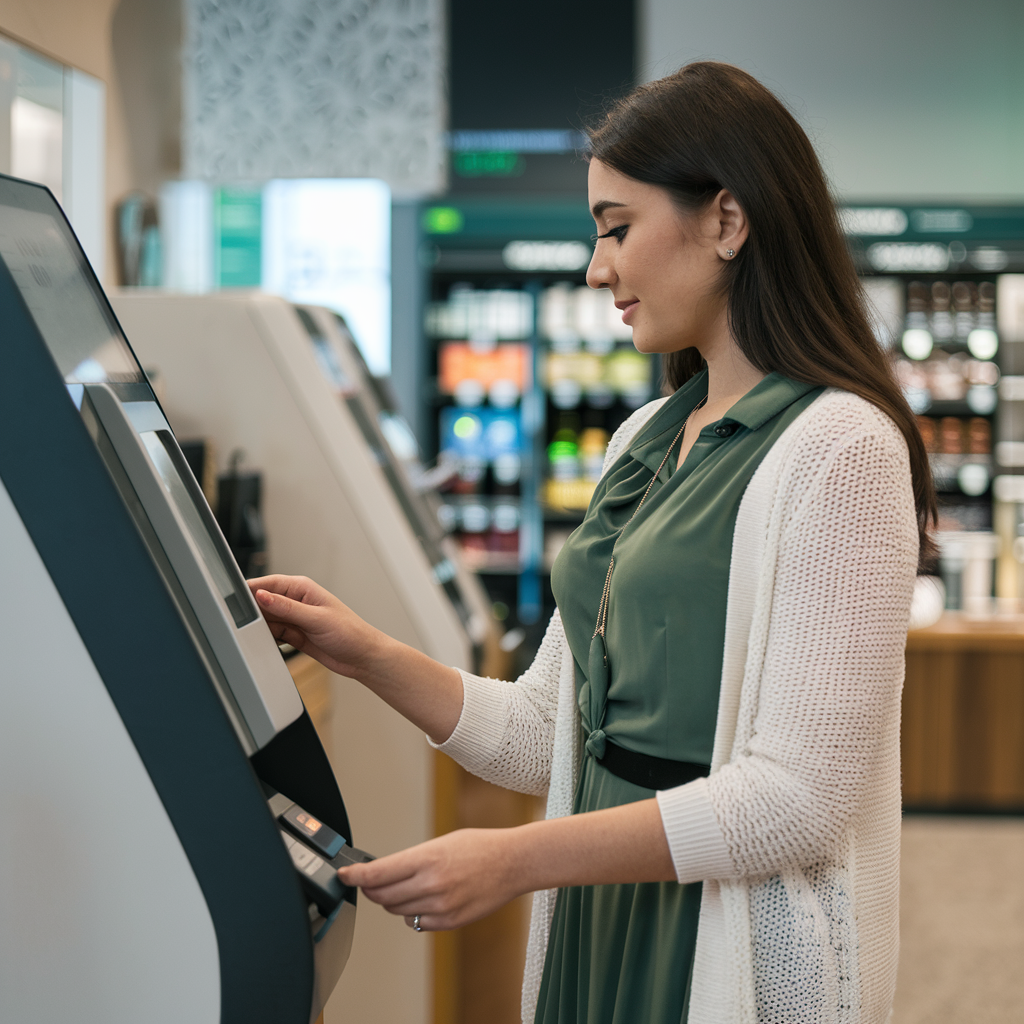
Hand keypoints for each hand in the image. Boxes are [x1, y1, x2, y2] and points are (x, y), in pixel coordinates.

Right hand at [247, 574, 382, 679]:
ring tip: (256, 637)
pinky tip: (266, 645)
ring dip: (259, 628)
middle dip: (252, 613)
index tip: (232, 601)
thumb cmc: (350, 633)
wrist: (362, 657)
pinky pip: (272, 635)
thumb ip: (287, 608)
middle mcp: (295, 601)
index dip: (248, 591)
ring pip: (265, 620)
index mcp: (302, 588)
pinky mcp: (294, 635)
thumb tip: (261, 596)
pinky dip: (267, 640)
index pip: (267, 584)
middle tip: (241, 626)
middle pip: (262, 603)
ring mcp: (294, 619)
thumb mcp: (316, 619)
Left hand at [337, 828, 525, 931]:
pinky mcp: (449, 922)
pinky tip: (422, 900)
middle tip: (369, 881)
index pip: (378, 874)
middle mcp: (432, 884)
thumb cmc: (479, 847)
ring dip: (392, 902)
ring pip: (397, 911)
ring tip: (403, 887)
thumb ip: (411, 859)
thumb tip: (383, 872)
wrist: (512, 863)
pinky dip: (412, 914)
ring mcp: (441, 907)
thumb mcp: (441, 842)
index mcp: (428, 858)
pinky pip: (417, 923)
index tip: (344, 875)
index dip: (355, 876)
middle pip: (383, 897)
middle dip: (371, 889)